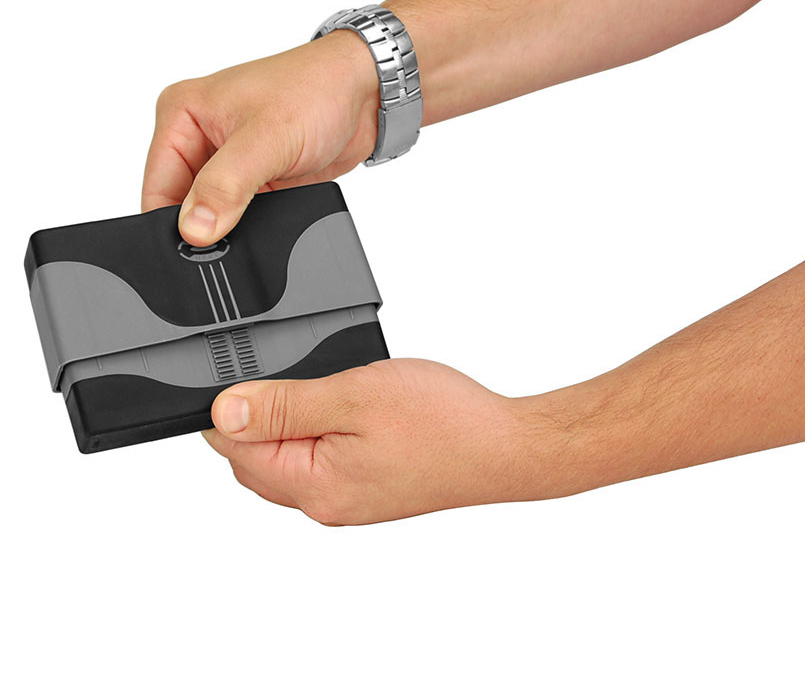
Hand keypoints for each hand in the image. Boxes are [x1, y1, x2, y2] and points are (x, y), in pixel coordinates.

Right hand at [142, 31, 378, 244]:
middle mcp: (199, 137)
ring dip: (232, 226)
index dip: (172, 224)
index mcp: (181, 114)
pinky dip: (253, 225)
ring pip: (212, 214)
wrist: (366, 93)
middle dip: (204, 226)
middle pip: (181, 205)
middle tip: (234, 231)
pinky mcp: (256, 179)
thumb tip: (194, 229)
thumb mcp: (265, 139)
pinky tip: (271, 216)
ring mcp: (228, 160)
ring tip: (260, 214)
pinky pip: (241, 216)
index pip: (156, 187)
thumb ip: (224, 186)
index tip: (194, 250)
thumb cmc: (317, 89)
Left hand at [201, 358, 539, 523]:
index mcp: (314, 487)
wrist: (506, 446)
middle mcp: (327, 505)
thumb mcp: (353, 395)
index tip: (235, 373)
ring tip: (311, 386)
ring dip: (284, 426)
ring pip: (289, 463)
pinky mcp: (372, 490)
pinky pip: (321, 465)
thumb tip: (224, 412)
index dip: (226, 409)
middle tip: (274, 373)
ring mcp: (351, 501)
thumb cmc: (445, 421)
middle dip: (251, 419)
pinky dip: (314, 435)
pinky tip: (338, 409)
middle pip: (257, 463)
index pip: (236, 451)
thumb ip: (284, 405)